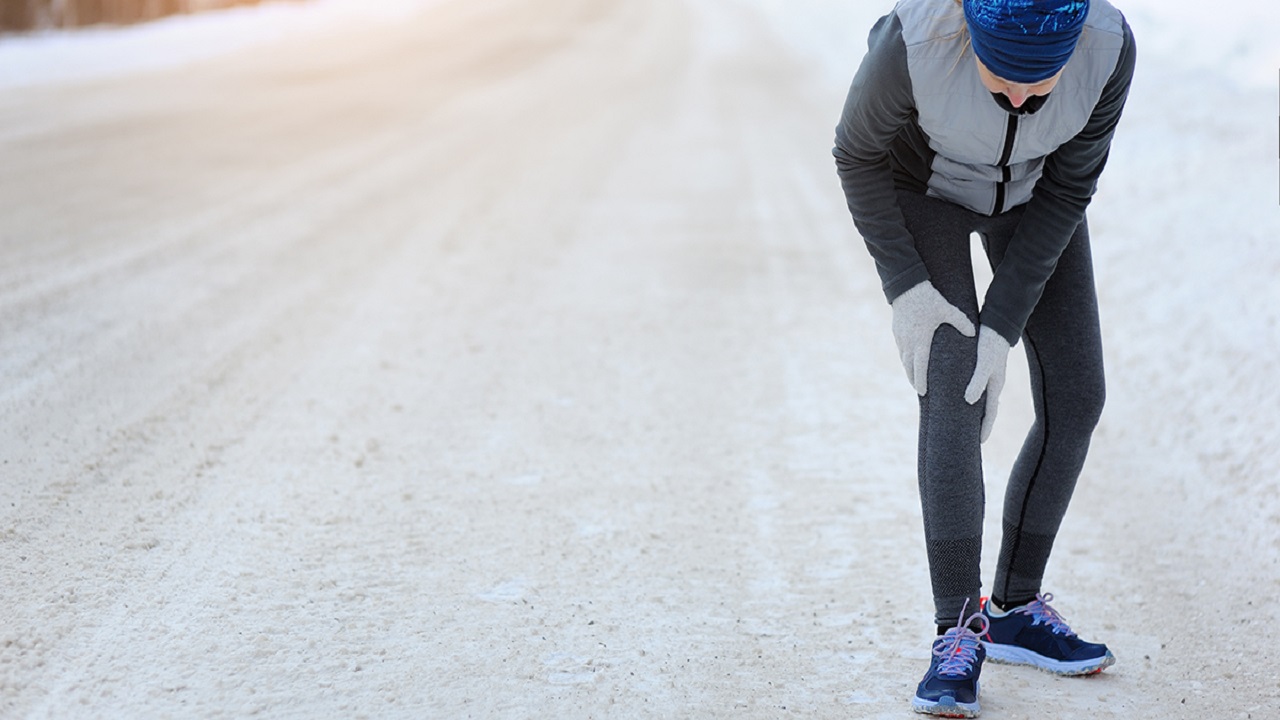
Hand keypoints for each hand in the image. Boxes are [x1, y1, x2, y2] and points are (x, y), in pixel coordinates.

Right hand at [890, 281, 974, 395]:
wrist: (906, 286)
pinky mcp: (897, 331)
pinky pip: (901, 350)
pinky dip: (906, 359)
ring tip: (915, 380)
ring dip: (909, 370)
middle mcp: (908, 341)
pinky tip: (910, 360)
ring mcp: (900, 337)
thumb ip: (961, 322)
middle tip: (921, 391)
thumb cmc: (928, 298)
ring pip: (904, 359)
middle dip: (914, 380)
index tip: (922, 392)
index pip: (919, 366)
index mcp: (920, 339)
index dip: (920, 380)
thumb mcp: (947, 309)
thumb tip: (974, 333)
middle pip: (909, 367)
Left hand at [964, 326, 1011, 442]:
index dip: (985, 428)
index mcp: (994, 385)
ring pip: (978, 398)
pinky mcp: (979, 367)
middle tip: (968, 438)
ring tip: (960, 422)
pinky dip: (966, 395)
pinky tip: (956, 397)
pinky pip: (972, 386)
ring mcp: (986, 375)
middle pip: (985, 409)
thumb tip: (968, 401)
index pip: (991, 413)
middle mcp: (991, 383)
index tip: (979, 443)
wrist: (996, 323)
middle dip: (977, 424)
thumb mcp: (984, 362)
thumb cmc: (991, 343)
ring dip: (971, 411)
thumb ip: (977, 381)